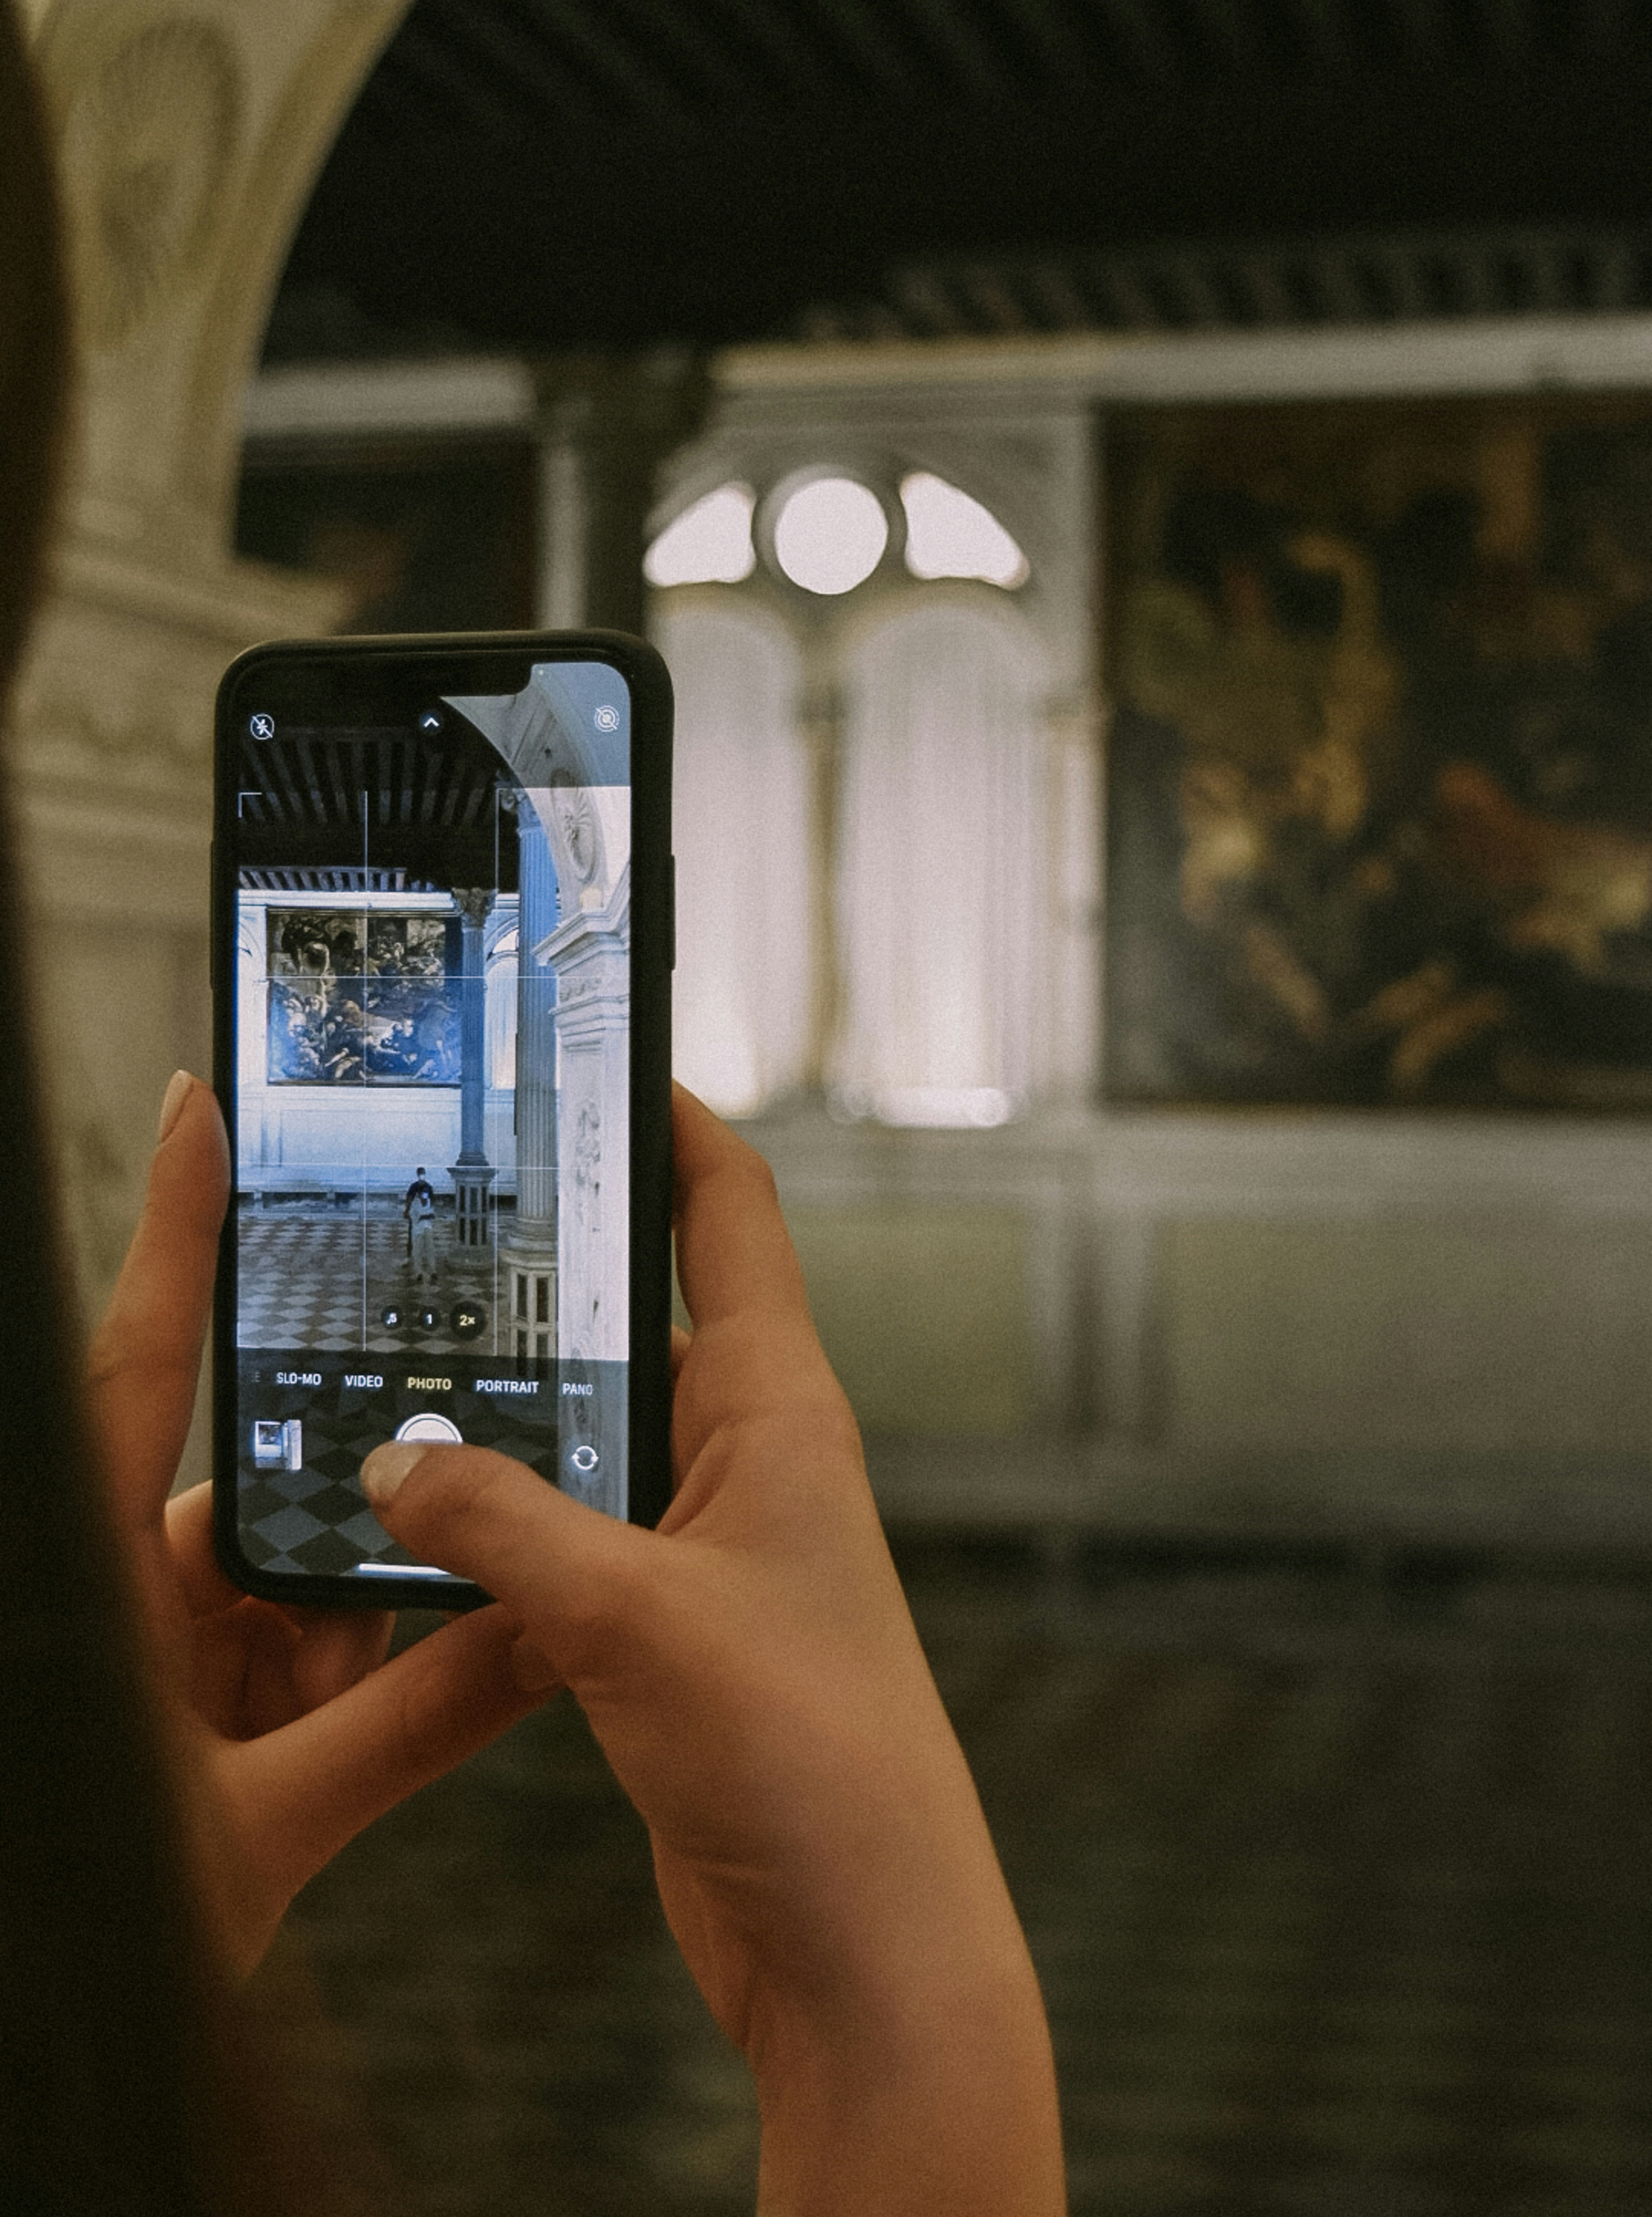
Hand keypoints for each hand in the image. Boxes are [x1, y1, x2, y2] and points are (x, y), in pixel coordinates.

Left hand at [87, 1074, 536, 1977]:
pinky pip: (296, 1657)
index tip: (207, 1114)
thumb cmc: (80, 1915)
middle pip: (253, 1507)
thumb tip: (534, 1641)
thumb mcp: (258, 1832)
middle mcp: (127, 1594)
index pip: (138, 1367)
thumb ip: (406, 1731)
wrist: (29, 2038)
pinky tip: (400, 1707)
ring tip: (367, 1714)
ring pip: (291, 1593)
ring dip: (352, 1647)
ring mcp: (163, 1651)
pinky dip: (351, 1684)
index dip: (173, 1233)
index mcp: (100, 1583)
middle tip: (379, 1620)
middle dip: (341, 1559)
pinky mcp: (201, 1710)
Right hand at [360, 1086, 1064, 2216]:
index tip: (604, 1056)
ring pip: (596, 1435)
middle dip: (555, 1272)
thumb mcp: (634, 1618)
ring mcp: (711, 1545)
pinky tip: (424, 1521)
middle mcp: (752, 1460)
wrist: (864, 1941)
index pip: (731, 1216)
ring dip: (516, 1412)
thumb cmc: (811, 1764)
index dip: (673, 1125)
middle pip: (649, 1317)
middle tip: (442, 1212)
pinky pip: (576, 1536)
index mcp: (781, 1412)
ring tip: (399, 1365)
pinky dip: (508, 1522)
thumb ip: (504, 1528)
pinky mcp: (671, 1627)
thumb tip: (399, 1457)